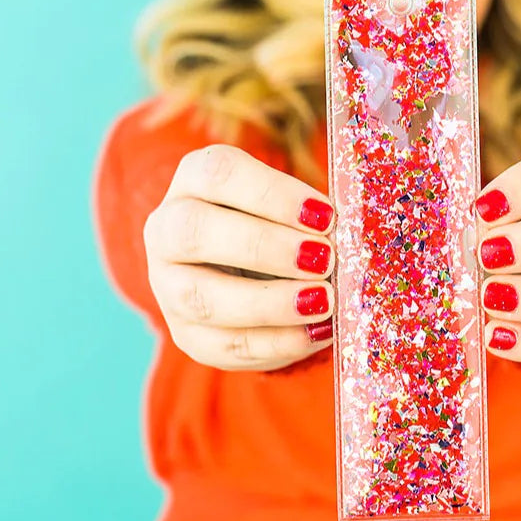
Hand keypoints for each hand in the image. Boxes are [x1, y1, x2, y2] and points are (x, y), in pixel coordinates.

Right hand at [143, 144, 336, 371]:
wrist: (247, 269)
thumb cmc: (278, 223)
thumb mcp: (289, 205)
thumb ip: (314, 216)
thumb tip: (354, 238)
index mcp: (194, 179)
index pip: (219, 173)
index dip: (273, 194)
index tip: (325, 215)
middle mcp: (166, 229)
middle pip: (195, 232)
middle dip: (264, 247)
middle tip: (324, 259)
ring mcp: (168, 286)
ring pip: (203, 298)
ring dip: (269, 303)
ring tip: (324, 302)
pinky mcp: (186, 334)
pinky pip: (224, 346)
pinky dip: (277, 342)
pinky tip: (317, 333)